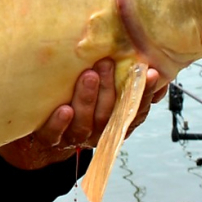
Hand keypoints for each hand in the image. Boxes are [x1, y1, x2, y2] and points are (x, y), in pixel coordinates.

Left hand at [0, 59, 163, 169]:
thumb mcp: (104, 95)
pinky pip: (55, 134)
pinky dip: (60, 123)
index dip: (145, 93)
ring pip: (85, 122)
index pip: (135, 110)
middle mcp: (98, 132)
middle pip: (108, 114)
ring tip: (88, 75)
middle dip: (109, 88)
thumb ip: (125, 83)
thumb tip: (155, 67)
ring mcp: (74, 136)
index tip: (150, 72)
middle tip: (106, 63)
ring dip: (88, 99)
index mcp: (115, 122)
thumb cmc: (80, 106)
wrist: (46, 134)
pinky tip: (64, 110)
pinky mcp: (50, 139)